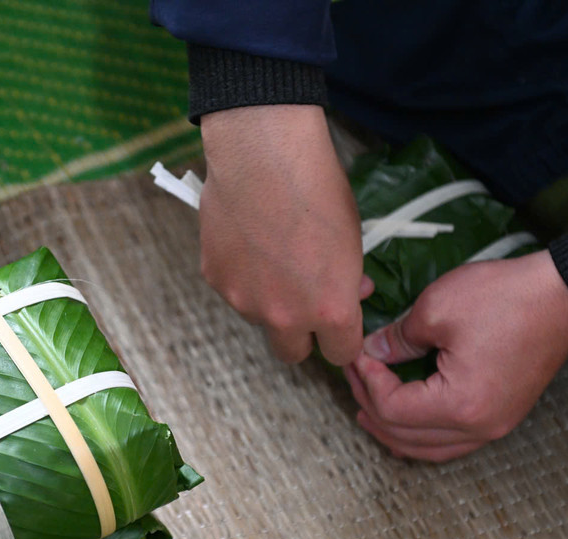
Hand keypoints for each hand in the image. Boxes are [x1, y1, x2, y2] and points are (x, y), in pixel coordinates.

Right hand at [199, 104, 370, 364]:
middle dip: (301, 334)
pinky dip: (241, 273)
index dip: (342, 337)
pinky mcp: (215, 279)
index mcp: (329, 309)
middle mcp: (285, 317)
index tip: (339, 322)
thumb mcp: (352, 237)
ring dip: (268, 299)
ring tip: (270, 250)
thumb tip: (352, 291)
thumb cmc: (318, 188)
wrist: (262, 155)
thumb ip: (348, 277)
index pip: (341, 352)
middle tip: (303, 299)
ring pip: (259, 317)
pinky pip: (233, 288)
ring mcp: (244, 301)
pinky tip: (246, 237)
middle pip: (292, 354)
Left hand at [343, 249, 567, 461]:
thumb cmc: (505, 297)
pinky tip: (406, 422)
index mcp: (460, 405)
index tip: (357, 355)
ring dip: (394, 431)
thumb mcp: (436, 309)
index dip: (366, 382)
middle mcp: (479, 427)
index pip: (393, 408)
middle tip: (352, 378)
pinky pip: (452, 441)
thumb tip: (373, 352)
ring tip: (366, 411)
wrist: (563, 294)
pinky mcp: (502, 415)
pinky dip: (422, 435)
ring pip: (429, 448)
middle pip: (405, 436)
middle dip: (371, 407)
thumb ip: (397, 339)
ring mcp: (494, 426)